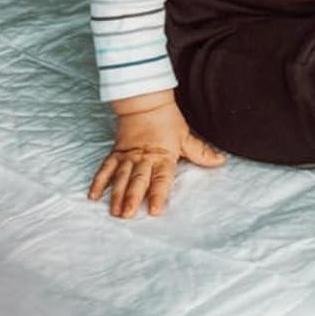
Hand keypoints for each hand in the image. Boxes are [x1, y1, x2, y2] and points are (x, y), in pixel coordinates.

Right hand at [87, 96, 225, 217]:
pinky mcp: (117, 152)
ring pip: (121, 176)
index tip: (154, 210)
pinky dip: (99, 181)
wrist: (145, 101)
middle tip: (127, 215)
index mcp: (163, 156)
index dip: (158, 194)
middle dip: (132, 197)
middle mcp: (144, 158)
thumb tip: (220, 161)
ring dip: (116, 194)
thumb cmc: (167, 121)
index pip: (161, 178)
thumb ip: (200, 152)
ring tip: (114, 211)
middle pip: (138, 179)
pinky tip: (93, 196)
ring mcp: (128, 156)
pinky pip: (106, 167)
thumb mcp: (185, 136)